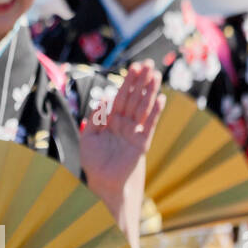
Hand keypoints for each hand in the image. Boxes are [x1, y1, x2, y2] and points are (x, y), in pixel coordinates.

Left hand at [79, 60, 165, 190]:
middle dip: (140, 82)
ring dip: (149, 91)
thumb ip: (95, 119)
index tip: (134, 67)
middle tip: (148, 64)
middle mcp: (123, 124)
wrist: (104, 184)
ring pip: (143, 107)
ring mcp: (134, 132)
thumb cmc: (94, 164)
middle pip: (133, 98)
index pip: (120, 97)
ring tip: (155, 75)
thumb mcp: (88, 139)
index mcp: (110, 121)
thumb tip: (103, 100)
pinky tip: (160, 98)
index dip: (127, 82)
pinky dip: (154, 112)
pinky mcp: (142, 143)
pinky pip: (149, 124)